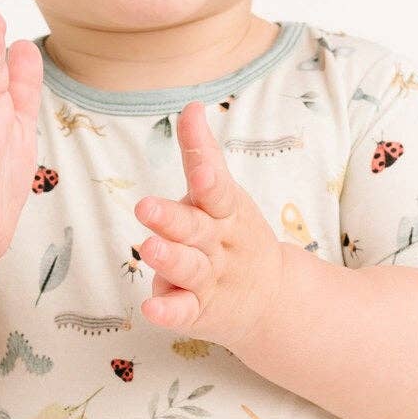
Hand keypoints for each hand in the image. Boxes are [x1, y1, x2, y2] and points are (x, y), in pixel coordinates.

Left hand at [133, 100, 285, 348]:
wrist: (271, 300)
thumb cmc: (234, 235)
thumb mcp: (225, 195)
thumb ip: (203, 153)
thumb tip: (191, 106)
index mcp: (226, 212)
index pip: (217, 190)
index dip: (207, 174)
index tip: (199, 162)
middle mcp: (219, 244)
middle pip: (196, 230)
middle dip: (172, 219)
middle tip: (145, 206)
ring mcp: (210, 279)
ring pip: (189, 268)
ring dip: (170, 259)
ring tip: (148, 247)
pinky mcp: (199, 311)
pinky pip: (183, 312)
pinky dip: (169, 312)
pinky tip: (151, 308)